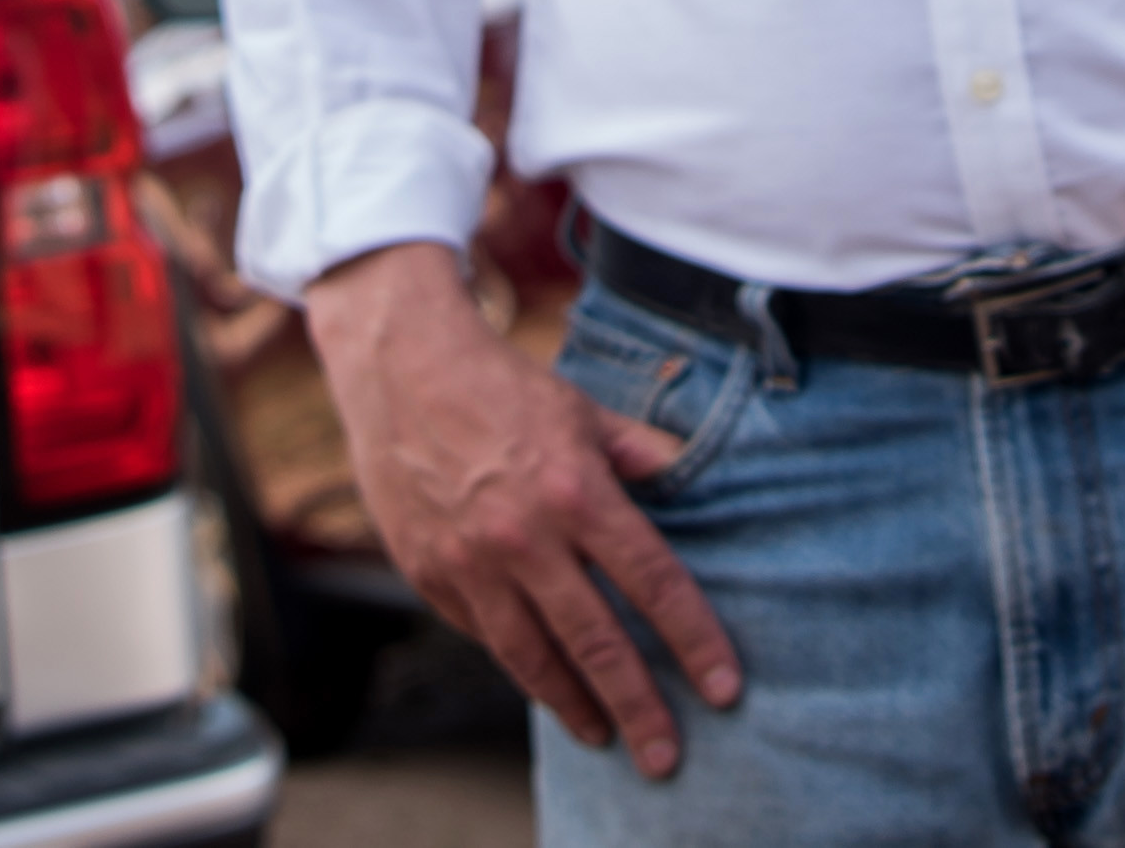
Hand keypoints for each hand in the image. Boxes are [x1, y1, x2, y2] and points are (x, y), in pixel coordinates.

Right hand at [307, 243, 741, 778]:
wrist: (400, 367)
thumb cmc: (500, 386)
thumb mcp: (581, 410)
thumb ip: (637, 453)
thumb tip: (687, 476)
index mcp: (577, 491)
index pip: (652, 581)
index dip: (694, 639)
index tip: (724, 687)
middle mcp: (525, 536)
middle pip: (596, 641)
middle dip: (638, 706)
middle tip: (666, 756)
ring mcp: (471, 561)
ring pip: (532, 657)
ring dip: (574, 706)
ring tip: (605, 735)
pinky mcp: (429, 573)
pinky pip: (484, 633)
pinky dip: (518, 661)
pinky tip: (543, 680)